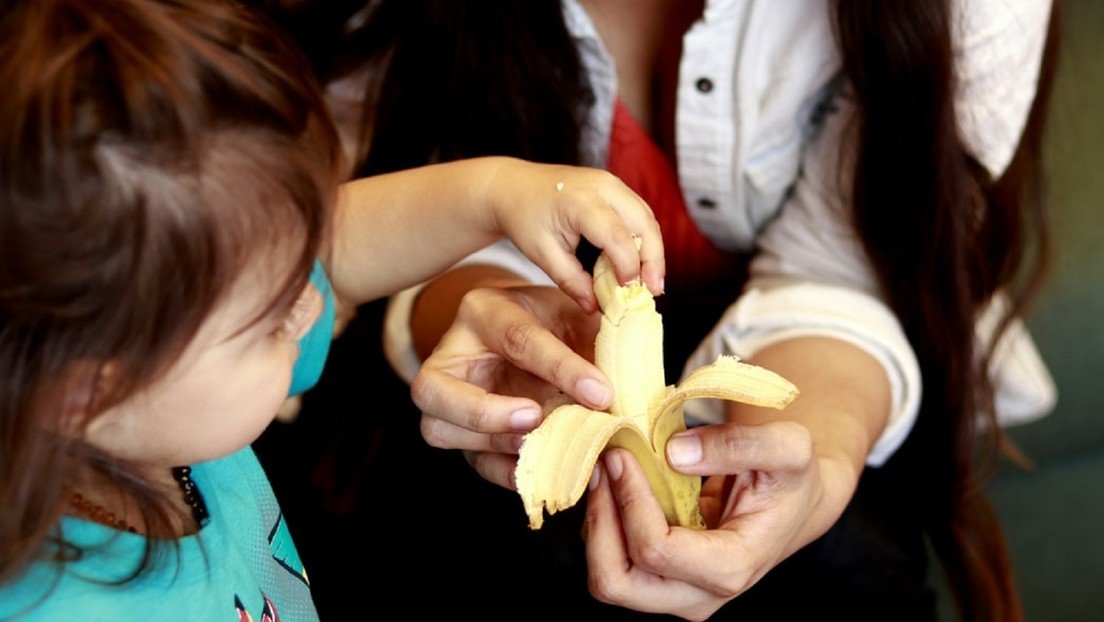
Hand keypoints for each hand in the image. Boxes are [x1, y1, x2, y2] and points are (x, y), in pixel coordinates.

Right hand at [412, 285, 607, 488]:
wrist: (528, 332)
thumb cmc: (553, 320)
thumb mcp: (574, 313)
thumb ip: (597, 334)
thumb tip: (634, 370)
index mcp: (484, 311)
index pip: (516, 338)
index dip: (561, 368)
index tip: (603, 394)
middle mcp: (451, 355)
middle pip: (433, 389)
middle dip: (482, 413)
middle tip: (535, 420)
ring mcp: (448, 400)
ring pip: (439, 430)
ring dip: (493, 446)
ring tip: (546, 451)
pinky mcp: (461, 434)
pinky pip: (472, 462)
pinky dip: (508, 473)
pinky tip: (547, 473)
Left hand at [486, 160, 663, 312]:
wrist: (513, 187)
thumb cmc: (524, 219)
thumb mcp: (542, 254)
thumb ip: (571, 281)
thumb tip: (597, 308)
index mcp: (580, 202)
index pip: (617, 237)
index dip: (628, 267)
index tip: (628, 293)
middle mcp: (602, 187)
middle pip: (644, 223)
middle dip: (653, 260)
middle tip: (654, 292)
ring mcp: (611, 183)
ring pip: (647, 217)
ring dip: (653, 250)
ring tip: (651, 283)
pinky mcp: (614, 187)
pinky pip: (639, 213)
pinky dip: (644, 239)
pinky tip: (640, 264)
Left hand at [584, 422, 843, 620]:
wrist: (792, 503)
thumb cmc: (790, 476)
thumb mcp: (787, 447)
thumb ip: (740, 444)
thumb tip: (674, 452)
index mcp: (732, 568)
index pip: (656, 550)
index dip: (630, 500)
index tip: (622, 453)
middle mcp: (698, 596)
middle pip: (616, 582)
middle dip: (600, 519)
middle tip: (604, 464)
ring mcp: (675, 594)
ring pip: (606, 579)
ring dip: (597, 522)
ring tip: (606, 470)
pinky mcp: (658, 581)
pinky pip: (610, 563)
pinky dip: (603, 523)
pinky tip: (616, 484)